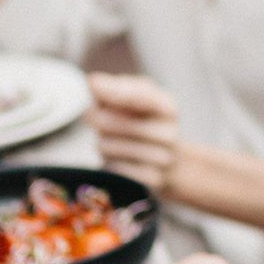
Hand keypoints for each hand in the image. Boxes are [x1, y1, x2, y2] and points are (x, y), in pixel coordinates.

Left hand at [89, 73, 180, 192]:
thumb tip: (93, 82)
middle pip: (109, 122)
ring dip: (101, 142)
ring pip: (106, 146)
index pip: (138, 96)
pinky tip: (120, 159)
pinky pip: (111, 167)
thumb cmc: (147, 123)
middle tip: (95, 116)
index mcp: (168, 107)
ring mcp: (161, 160)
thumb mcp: (141, 98)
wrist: (171, 164)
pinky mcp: (149, 181)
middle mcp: (169, 134)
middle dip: (94, 117)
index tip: (92, 83)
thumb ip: (117, 87)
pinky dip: (108, 162)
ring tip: (114, 140)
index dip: (111, 90)